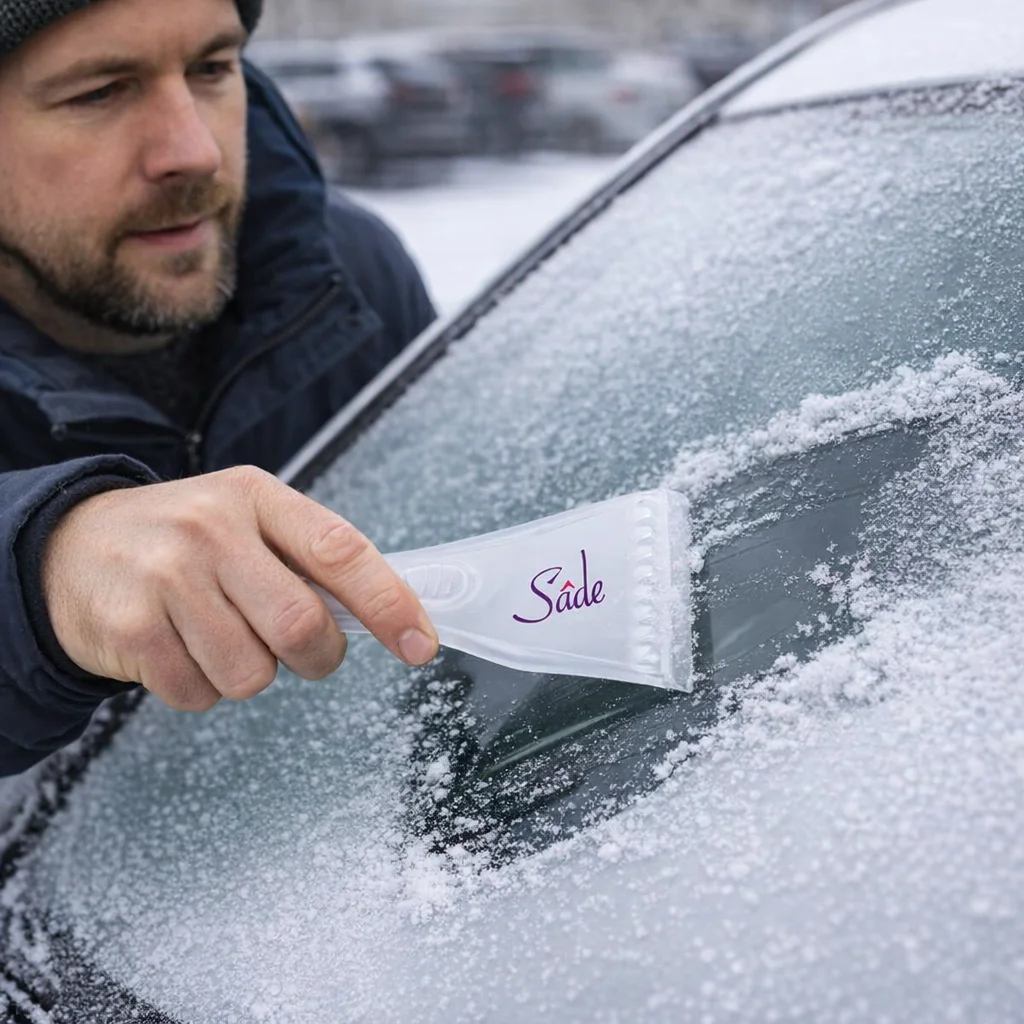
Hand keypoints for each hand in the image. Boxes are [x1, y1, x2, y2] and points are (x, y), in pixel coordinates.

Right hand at [41, 466, 438, 710]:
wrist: (70, 546)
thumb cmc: (184, 540)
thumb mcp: (247, 521)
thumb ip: (310, 560)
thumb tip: (390, 613)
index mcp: (257, 497)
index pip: (341, 550)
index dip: (390, 603)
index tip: (421, 644)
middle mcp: (211, 529)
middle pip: (301, 626)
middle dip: (317, 657)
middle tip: (303, 651)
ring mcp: (166, 577)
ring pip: (252, 673)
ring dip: (250, 673)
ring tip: (219, 635)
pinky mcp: (130, 627)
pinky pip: (199, 694)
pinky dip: (202, 687)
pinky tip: (180, 648)